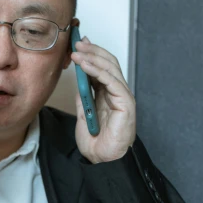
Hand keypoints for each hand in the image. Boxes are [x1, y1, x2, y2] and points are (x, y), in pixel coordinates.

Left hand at [71, 37, 135, 163]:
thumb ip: (83, 97)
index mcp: (109, 94)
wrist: (102, 159)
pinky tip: (85, 64)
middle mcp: (117, 92)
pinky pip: (112, 81)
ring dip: (92, 57)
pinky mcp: (125, 102)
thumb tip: (78, 81)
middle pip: (108, 63)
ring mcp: (123, 96)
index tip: (78, 45)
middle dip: (92, 50)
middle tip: (77, 43)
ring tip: (77, 51)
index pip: (102, 67)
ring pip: (110, 68)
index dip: (91, 54)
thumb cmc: (96, 142)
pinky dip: (98, 71)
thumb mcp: (84, 114)